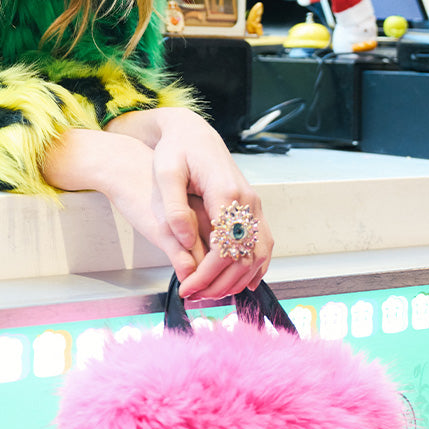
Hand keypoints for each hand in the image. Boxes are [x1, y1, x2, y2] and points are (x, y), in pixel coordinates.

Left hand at [106, 107, 272, 298]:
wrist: (193, 132)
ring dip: (238, 279)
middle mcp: (247, 200)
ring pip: (259, 253)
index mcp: (226, 192)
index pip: (224, 247)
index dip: (207, 274)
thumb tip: (186, 239)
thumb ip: (174, 207)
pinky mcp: (252, 207)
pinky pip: (263, 243)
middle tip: (195, 296)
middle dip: (220, 283)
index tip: (187, 289)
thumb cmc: (176, 150)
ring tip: (212, 294)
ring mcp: (253, 204)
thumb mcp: (165, 173)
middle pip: (244, 256)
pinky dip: (256, 266)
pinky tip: (243, 283)